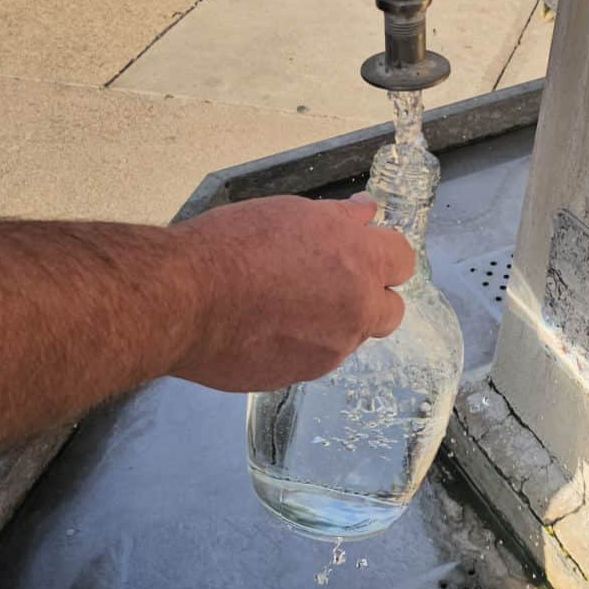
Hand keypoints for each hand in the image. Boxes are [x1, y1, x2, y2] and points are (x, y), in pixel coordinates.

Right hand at [171, 195, 414, 390]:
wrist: (185, 298)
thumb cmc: (233, 245)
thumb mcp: (292, 213)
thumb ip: (340, 218)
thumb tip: (367, 214)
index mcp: (360, 260)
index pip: (403, 260)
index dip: (383, 254)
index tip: (363, 251)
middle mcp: (357, 308)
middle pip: (391, 309)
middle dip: (371, 297)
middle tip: (332, 283)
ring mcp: (332, 348)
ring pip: (351, 336)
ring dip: (333, 323)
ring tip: (286, 304)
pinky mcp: (301, 375)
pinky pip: (316, 358)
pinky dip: (302, 345)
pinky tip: (267, 328)